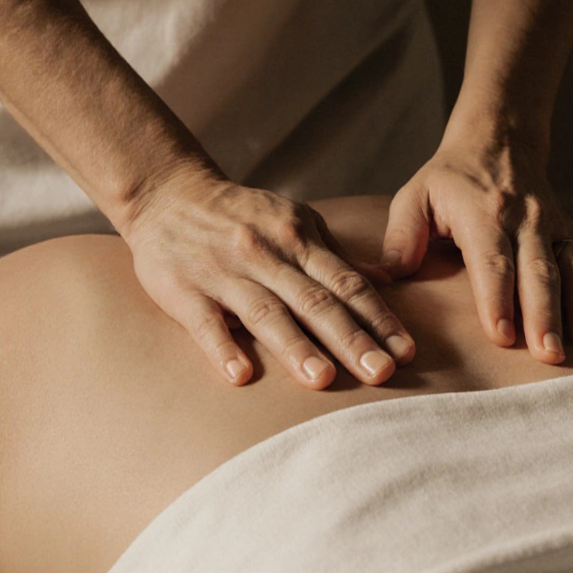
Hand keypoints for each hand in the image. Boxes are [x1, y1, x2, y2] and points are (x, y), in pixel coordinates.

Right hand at [123, 171, 413, 388]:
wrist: (166, 193)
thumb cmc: (241, 216)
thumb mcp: (293, 221)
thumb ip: (334, 254)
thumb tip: (385, 280)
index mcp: (298, 239)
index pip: (346, 283)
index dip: (378, 318)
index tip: (405, 352)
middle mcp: (266, 255)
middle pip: (315, 301)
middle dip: (351, 338)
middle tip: (381, 372)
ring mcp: (224, 272)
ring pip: (266, 312)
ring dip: (296, 347)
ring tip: (323, 379)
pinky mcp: (183, 289)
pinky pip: (205, 321)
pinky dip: (222, 347)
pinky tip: (240, 375)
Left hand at [380, 139, 572, 363]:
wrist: (499, 139)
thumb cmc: (448, 179)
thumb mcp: (414, 196)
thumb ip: (400, 239)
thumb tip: (382, 279)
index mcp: (483, 213)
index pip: (492, 261)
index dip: (497, 299)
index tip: (502, 336)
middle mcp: (525, 219)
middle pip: (539, 272)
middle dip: (546, 316)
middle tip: (549, 355)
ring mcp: (554, 226)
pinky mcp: (571, 233)